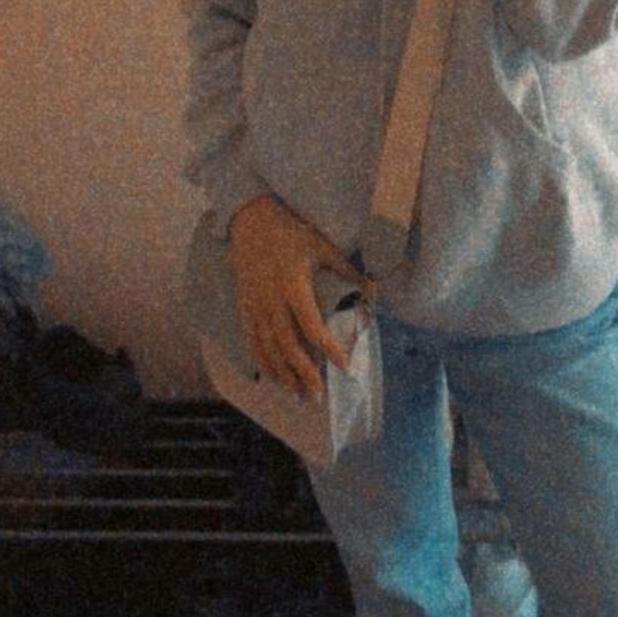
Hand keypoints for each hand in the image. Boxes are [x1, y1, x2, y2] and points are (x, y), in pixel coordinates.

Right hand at [227, 194, 377, 397]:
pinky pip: (253, 341)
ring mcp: (256, 306)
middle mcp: (272, 301)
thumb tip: (373, 287)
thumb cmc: (290, 232)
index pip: (312, 326)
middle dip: (304, 372)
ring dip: (283, 374)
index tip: (344, 366)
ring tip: (298, 394)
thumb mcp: (321, 246)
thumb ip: (346, 269)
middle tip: (318, 395)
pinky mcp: (245, 308)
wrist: (250, 221)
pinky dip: (264, 362)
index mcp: (293, 286)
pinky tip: (274, 377)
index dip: (328, 348)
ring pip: (268, 348)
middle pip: (288, 345)